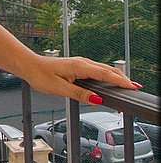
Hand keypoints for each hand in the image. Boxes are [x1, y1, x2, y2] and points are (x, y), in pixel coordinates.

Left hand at [23, 54, 141, 103]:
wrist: (28, 65)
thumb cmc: (40, 75)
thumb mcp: (60, 89)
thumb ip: (80, 94)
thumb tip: (97, 99)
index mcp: (80, 67)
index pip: (106, 74)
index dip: (120, 81)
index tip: (132, 87)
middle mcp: (82, 62)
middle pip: (108, 70)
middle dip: (122, 78)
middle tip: (134, 88)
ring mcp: (80, 63)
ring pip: (102, 69)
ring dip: (115, 76)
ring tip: (126, 85)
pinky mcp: (77, 66)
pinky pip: (96, 69)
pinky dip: (106, 75)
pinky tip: (108, 80)